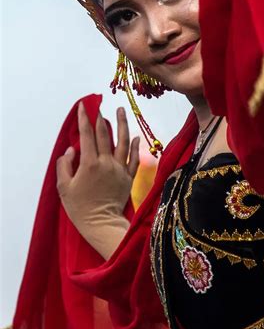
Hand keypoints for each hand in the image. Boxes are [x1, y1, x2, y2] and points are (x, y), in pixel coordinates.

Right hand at [56, 103, 139, 257]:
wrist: (101, 223)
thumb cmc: (79, 207)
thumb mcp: (64, 187)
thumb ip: (65, 165)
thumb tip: (71, 149)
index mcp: (89, 163)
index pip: (87, 135)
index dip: (85, 119)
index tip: (84, 106)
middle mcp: (107, 162)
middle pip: (105, 135)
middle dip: (101, 118)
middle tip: (100, 105)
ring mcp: (120, 169)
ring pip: (122, 142)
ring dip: (122, 124)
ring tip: (121, 110)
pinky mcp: (129, 177)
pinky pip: (133, 158)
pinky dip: (134, 146)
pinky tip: (134, 136)